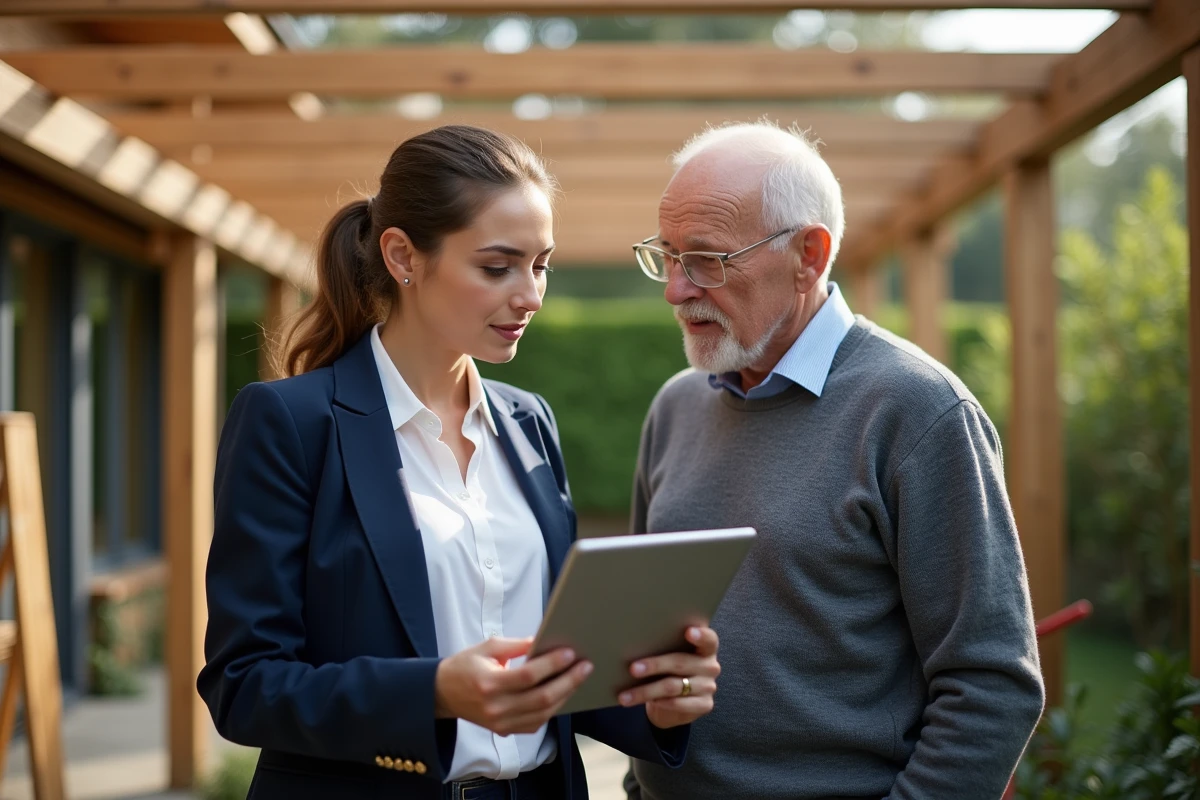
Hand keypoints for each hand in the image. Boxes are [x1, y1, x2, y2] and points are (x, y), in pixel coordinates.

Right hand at [434, 636, 592, 735]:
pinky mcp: (505, 731)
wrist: (442, 694)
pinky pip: (536, 724)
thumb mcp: (487, 647)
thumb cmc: (465, 666)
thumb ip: (516, 645)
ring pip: (543, 714)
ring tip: (579, 678)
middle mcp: (496, 708)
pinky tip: (563, 694)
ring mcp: (501, 723)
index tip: (570, 652)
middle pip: (541, 698)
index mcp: (489, 683)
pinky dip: (552, 710)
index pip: (527, 676)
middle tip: (585, 666)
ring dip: (565, 696)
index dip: (551, 664)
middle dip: (568, 681)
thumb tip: (544, 641)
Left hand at [619, 625, 719, 728]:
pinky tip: (645, 703)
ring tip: (625, 695)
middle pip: (680, 662)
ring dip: (646, 691)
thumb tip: (634, 644)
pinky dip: (659, 702)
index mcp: (706, 648)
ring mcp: (709, 686)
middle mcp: (710, 666)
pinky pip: (678, 703)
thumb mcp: (670, 657)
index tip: (688, 631)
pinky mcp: (704, 705)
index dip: (700, 635)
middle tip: (633, 669)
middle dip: (654, 665)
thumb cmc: (669, 672)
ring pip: (673, 686)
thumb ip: (663, 648)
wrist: (675, 704)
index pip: (709, 639)